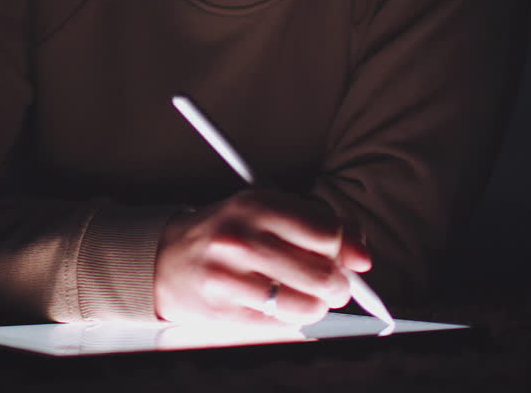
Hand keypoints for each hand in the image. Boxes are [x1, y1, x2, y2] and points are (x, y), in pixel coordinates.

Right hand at [153, 188, 371, 325]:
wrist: (168, 258)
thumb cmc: (229, 231)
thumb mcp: (267, 209)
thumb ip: (319, 222)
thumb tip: (362, 257)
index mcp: (256, 204)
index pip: (328, 231)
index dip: (345, 248)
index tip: (344, 257)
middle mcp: (241, 238)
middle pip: (323, 273)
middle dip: (338, 285)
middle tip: (331, 284)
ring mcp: (230, 276)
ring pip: (308, 305)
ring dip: (317, 306)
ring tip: (306, 296)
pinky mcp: (223, 310)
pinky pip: (282, 325)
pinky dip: (291, 319)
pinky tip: (279, 305)